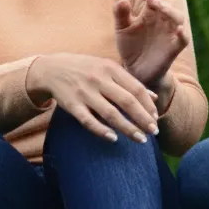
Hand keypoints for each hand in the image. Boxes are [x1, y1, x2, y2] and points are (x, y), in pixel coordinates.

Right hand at [27, 53, 159, 142]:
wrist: (51, 69)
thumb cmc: (85, 69)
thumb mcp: (107, 68)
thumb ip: (130, 82)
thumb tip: (154, 97)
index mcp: (110, 68)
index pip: (136, 88)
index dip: (148, 105)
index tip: (156, 118)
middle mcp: (99, 80)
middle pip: (127, 101)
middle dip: (143, 118)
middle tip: (154, 132)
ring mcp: (85, 93)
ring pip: (110, 114)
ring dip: (128, 128)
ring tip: (141, 139)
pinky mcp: (72, 105)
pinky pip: (88, 121)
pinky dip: (101, 131)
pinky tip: (114, 138)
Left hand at [114, 0, 188, 87]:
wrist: (136, 71)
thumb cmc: (130, 47)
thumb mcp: (122, 29)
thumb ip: (120, 14)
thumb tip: (123, 0)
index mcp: (150, 14)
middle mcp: (162, 21)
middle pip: (166, 5)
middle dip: (158, 0)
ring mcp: (169, 34)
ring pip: (178, 18)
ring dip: (170, 11)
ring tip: (159, 7)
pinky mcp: (173, 49)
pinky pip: (183, 40)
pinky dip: (182, 34)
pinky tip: (178, 30)